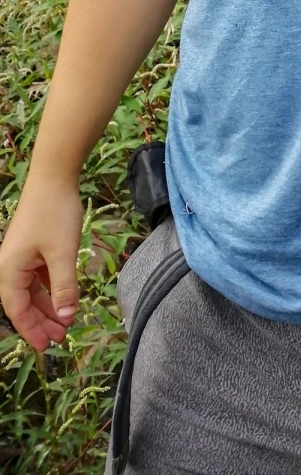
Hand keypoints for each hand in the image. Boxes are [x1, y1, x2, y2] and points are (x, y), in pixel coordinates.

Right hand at [0, 180, 82, 350]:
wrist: (54, 177)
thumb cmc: (55, 214)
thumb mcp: (63, 253)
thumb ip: (64, 287)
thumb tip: (65, 317)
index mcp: (9, 270)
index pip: (18, 310)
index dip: (32, 330)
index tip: (48, 348)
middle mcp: (9, 266)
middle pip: (23, 303)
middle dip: (42, 321)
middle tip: (62, 338)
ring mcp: (21, 256)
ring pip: (32, 290)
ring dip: (48, 306)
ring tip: (66, 322)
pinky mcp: (32, 247)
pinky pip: (38, 276)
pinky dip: (50, 288)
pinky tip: (63, 298)